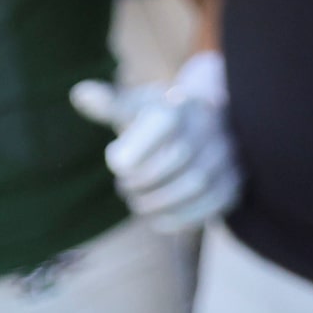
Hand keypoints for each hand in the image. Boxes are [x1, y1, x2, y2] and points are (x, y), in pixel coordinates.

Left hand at [70, 51, 237, 232]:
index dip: (138, 146)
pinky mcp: (233, 185)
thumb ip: (110, 105)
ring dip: (157, 200)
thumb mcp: (133, 107)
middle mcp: (209, 127)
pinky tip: (156, 216)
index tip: (115, 163)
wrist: (200, 128)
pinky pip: (210, 206)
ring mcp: (226, 157)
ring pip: (195, 184)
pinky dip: (178, 217)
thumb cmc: (154, 120)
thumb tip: (80, 94)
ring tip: (136, 200)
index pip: (164, 122)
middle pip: (178, 156)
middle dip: (142, 178)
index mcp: (180, 104)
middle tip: (123, 185)